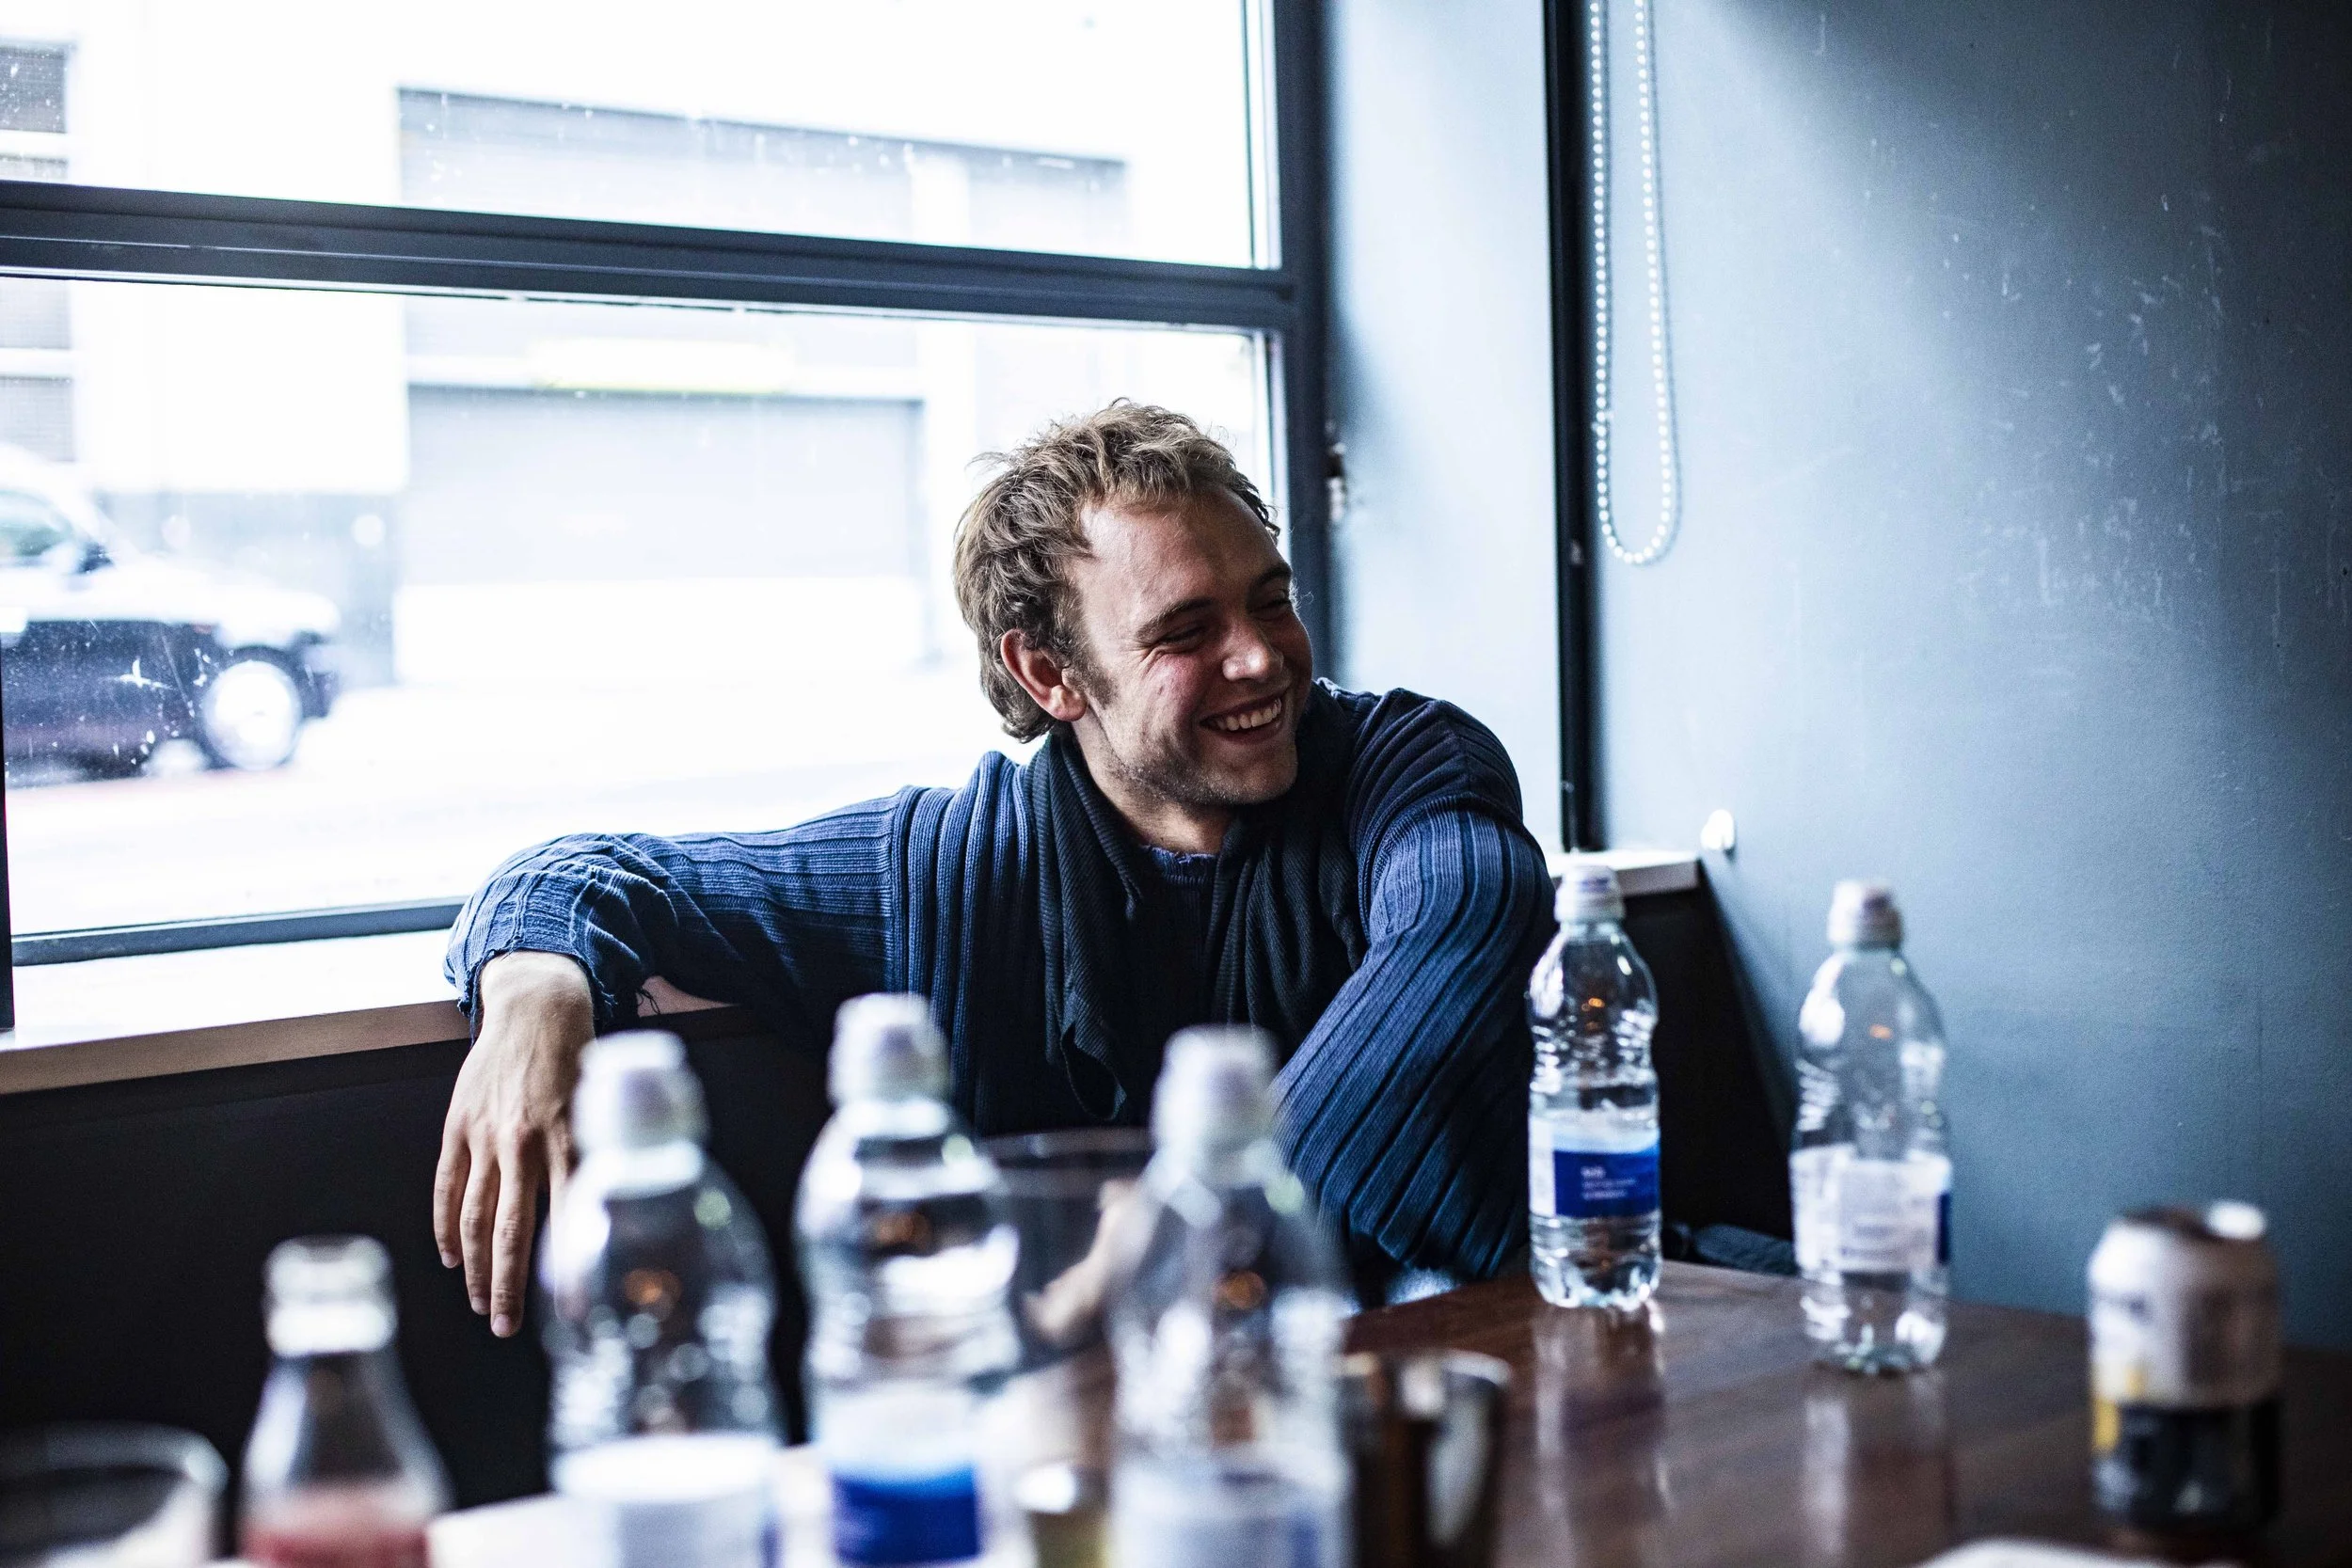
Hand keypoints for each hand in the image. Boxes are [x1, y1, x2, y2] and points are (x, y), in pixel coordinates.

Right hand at [434, 951, 593, 1336]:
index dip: (567, 1270)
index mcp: (570, 1140)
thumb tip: (604, 1221)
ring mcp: (485, 1136)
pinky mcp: (457, 1127)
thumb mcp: (602, 1109)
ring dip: (475, 1268)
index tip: (573, 1312)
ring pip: (475, 1217)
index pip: (569, 1221)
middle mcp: (524, 1143)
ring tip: (481, 1304)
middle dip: (507, 1287)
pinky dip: (448, 1226)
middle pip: (510, 1232)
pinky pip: (448, 1187)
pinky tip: (452, 1257)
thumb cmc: (581, 1060)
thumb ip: (598, 1162)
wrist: (537, 1005)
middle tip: (506, 1328)